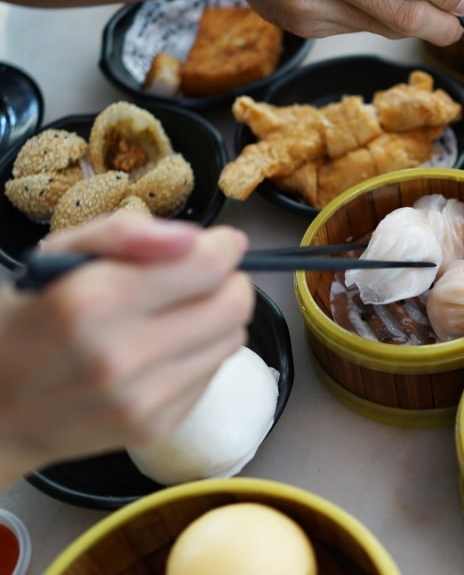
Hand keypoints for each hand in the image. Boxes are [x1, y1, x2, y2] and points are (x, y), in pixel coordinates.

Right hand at [0, 212, 253, 486]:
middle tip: (198, 279)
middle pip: (235, 304)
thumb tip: (196, 239)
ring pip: (233, 339)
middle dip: (226, 282)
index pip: (209, 266)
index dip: (222, 247)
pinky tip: (161, 353)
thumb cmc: (28, 322)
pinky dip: (199, 355)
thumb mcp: (59, 257)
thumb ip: (126, 234)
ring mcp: (143, 399)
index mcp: (95, 300)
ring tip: (175, 316)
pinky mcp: (156, 427)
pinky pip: (214, 375)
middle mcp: (123, 355)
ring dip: (217, 319)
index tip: (216, 244)